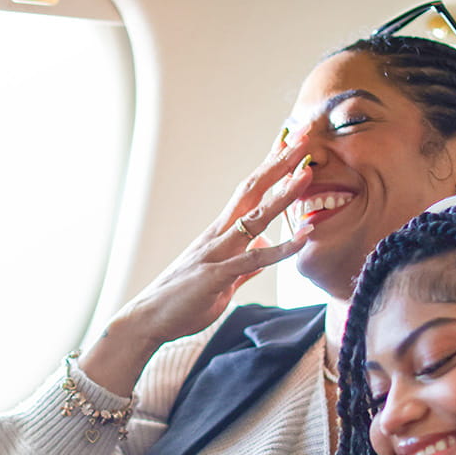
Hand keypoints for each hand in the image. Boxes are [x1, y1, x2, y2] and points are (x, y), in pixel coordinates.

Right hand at [79, 130, 314, 394]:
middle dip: (280, 162)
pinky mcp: (217, 276)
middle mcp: (218, 235)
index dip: (271, 166)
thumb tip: (262, 255)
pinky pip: (254, 259)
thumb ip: (245, 267)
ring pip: (255, 217)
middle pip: (253, 189)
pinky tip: (304, 236)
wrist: (147, 320)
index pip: (250, 191)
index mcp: (220, 234)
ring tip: (307, 172)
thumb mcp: (222, 283)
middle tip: (305, 134)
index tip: (292, 142)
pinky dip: (282, 247)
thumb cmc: (182, 302)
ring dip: (283, 194)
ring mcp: (217, 253)